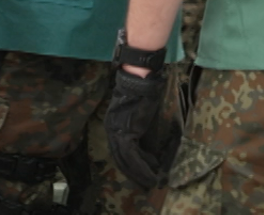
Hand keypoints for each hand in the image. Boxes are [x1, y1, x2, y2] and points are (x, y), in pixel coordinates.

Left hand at [103, 64, 178, 190]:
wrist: (140, 80)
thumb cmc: (142, 92)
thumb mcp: (140, 116)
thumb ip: (140, 132)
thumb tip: (148, 149)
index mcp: (113, 126)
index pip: (119, 151)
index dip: (130, 165)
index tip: (141, 175)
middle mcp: (111, 131)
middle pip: (120, 159)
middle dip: (134, 174)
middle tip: (145, 184)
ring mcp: (117, 132)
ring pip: (126, 160)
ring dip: (139, 173)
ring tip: (150, 182)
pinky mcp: (125, 132)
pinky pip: (132, 155)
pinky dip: (142, 165)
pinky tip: (152, 172)